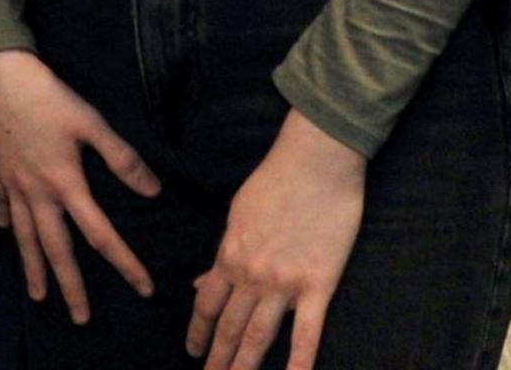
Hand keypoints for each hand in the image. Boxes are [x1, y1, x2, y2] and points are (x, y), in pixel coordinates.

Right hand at [0, 50, 158, 324]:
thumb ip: (121, 158)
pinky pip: (3, 206)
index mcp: (65, 183)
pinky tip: (8, 235)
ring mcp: (13, 184)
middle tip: (80, 317)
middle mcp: (37, 193)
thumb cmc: (45, 95)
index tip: (143, 288)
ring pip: (26, 237)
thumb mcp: (89, 121)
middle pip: (56, 248)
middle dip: (70, 285)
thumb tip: (152, 191)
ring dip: (34, 268)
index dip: (123, 262)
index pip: (99, 234)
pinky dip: (7, 224)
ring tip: (39, 296)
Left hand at [189, 110, 364, 369]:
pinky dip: (300, 361)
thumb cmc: (275, 182)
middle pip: (228, 327)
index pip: (206, 305)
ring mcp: (284, 282)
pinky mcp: (319, 283)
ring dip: (243, 366)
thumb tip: (199, 282)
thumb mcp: (236, 215)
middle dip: (216, 359)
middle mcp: (251, 275)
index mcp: (229, 255)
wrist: (316, 162)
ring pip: (259, 336)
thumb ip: (222, 255)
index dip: (197, 333)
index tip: (192, 352)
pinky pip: (308, 331)